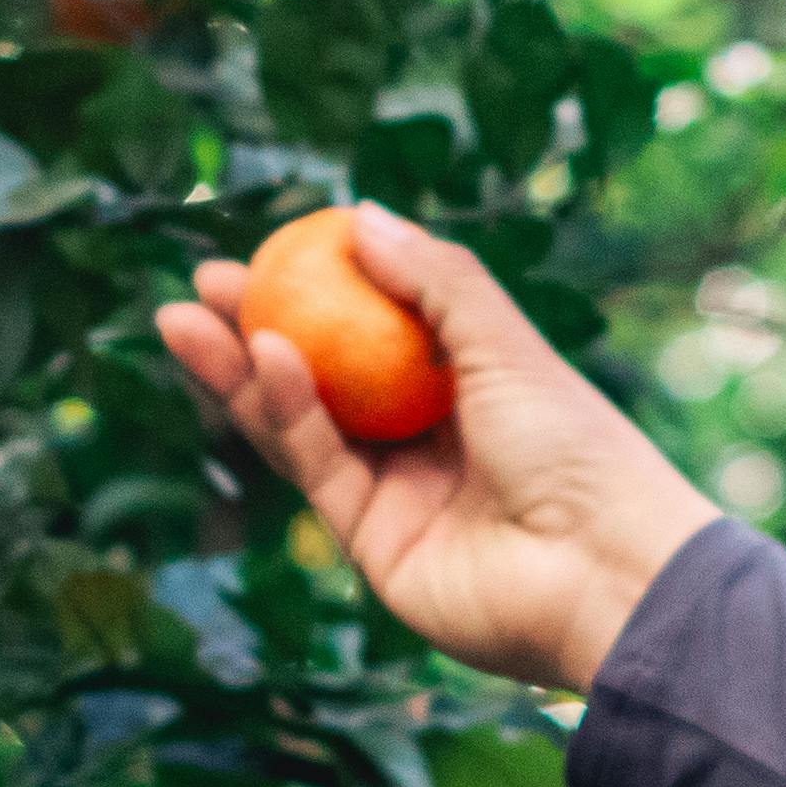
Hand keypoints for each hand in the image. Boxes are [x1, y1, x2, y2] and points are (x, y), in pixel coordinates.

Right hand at [156, 204, 717, 691]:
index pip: (378, 328)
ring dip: (243, 372)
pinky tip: (264, 355)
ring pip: (302, 424)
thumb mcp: (505, 343)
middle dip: (255, 330)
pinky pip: (318, 466)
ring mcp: (397, 493)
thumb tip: (359, 216)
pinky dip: (286, 412)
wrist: (599, 570)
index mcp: (470, 386)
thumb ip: (435, 279)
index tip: (265, 248)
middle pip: (325, 376)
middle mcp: (428, 440)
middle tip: (200, 285)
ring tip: (186, 320)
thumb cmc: (574, 446)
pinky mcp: (372, 542)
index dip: (319, 289)